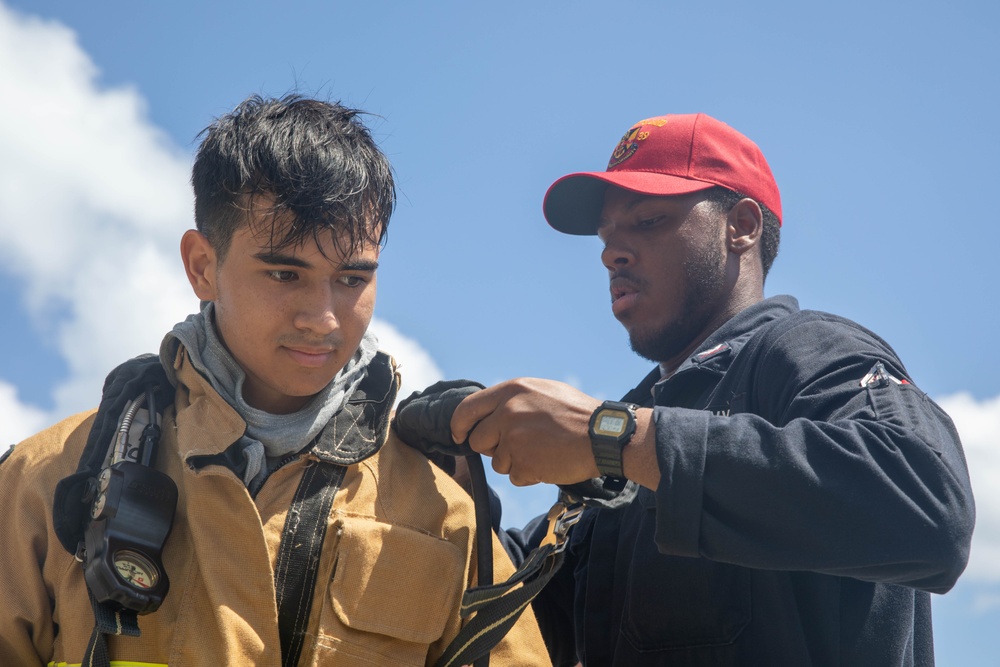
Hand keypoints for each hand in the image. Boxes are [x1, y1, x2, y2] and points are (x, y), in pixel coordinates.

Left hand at [450, 378, 602, 486]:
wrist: (602, 436)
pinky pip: (515, 476)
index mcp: (511, 391)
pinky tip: (548, 462)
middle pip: (477, 441)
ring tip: (542, 451)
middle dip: (492, 448)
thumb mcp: (541, 391)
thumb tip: (488, 414)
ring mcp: (513, 440)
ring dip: (515, 462)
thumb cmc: (575, 413)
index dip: (459, 426)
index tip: (459, 436)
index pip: (466, 409)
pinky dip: (529, 474)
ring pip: (497, 462)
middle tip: (517, 446)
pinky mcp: (523, 464)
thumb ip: (512, 400)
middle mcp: (507, 413)